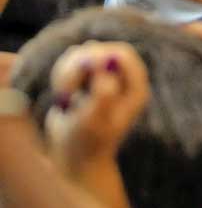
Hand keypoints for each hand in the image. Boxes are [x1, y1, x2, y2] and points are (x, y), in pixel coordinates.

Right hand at [44, 42, 149, 172]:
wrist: (75, 157)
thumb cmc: (87, 144)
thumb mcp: (94, 124)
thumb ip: (102, 96)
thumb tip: (105, 70)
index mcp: (135, 88)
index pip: (122, 55)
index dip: (99, 57)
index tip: (78, 73)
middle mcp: (123, 78)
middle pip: (101, 50)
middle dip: (78, 64)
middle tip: (63, 89)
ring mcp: (105, 75)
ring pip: (84, 53)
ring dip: (67, 71)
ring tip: (63, 97)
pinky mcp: (87, 76)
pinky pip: (71, 61)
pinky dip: (61, 74)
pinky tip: (61, 95)